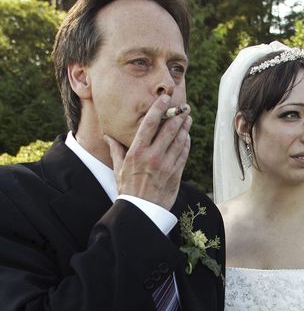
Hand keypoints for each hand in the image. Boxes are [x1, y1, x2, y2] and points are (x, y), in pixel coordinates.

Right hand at [104, 94, 191, 210]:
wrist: (140, 212)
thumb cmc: (127, 190)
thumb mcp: (118, 169)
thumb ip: (116, 150)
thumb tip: (108, 135)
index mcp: (137, 152)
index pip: (150, 123)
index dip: (159, 108)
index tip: (165, 98)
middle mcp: (153, 156)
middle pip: (169, 129)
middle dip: (178, 115)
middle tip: (184, 106)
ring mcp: (166, 165)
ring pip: (180, 140)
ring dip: (185, 127)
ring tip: (188, 118)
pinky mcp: (176, 174)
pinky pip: (184, 154)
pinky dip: (186, 143)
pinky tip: (187, 137)